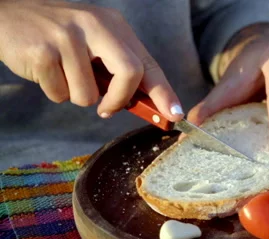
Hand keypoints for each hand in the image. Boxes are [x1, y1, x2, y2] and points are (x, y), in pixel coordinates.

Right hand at [0, 0, 183, 119]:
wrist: (8, 16)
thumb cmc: (59, 37)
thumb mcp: (94, 44)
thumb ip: (118, 70)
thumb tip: (146, 105)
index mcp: (113, 26)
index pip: (148, 63)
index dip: (164, 92)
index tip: (174, 114)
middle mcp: (95, 26)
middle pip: (130, 73)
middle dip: (121, 100)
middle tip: (107, 111)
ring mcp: (68, 36)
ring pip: (89, 95)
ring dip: (76, 96)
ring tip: (62, 74)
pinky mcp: (43, 51)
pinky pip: (60, 94)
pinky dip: (54, 92)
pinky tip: (46, 70)